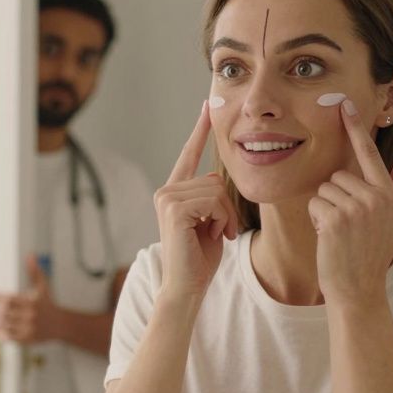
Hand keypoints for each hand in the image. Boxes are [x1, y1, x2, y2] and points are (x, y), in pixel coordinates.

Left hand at [0, 257, 61, 342]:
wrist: (61, 325)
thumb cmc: (48, 304)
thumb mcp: (43, 287)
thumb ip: (35, 271)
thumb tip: (30, 255)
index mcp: (32, 302)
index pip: (10, 300)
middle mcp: (30, 316)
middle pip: (5, 313)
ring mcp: (29, 329)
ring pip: (6, 325)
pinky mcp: (28, 339)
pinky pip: (10, 337)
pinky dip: (0, 333)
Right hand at [153, 101, 238, 301]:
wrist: (187, 286)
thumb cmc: (200, 258)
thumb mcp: (210, 221)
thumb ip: (210, 198)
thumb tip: (214, 178)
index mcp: (173, 192)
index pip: (188, 155)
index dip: (199, 131)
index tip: (207, 107)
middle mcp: (165, 191)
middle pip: (214, 179)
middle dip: (227, 207)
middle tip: (223, 231)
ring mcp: (166, 198)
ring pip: (216, 190)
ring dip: (226, 216)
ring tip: (217, 235)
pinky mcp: (173, 209)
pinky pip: (213, 201)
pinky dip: (221, 220)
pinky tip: (212, 236)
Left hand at [308, 99, 392, 306]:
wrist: (359, 289)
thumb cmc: (373, 254)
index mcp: (389, 195)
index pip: (371, 153)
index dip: (356, 128)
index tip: (346, 105)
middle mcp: (375, 198)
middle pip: (339, 175)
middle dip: (335, 196)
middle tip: (345, 224)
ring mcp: (356, 208)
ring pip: (325, 189)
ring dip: (325, 209)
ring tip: (338, 232)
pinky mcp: (336, 218)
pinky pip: (315, 203)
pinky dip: (317, 220)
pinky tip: (329, 238)